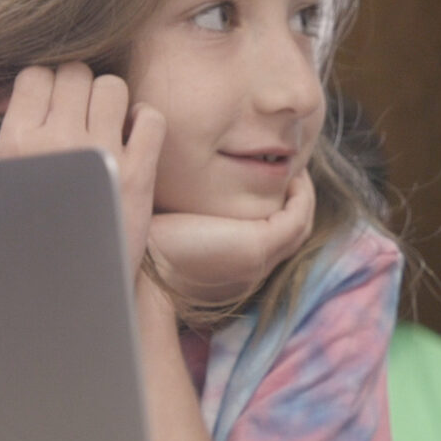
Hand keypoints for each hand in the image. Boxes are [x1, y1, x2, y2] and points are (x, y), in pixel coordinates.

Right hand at [0, 63, 164, 274]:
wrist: (76, 284)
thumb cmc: (43, 227)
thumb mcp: (13, 177)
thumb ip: (22, 130)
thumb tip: (33, 83)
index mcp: (16, 143)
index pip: (35, 73)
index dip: (50, 83)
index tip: (57, 105)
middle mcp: (56, 142)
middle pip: (75, 72)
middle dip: (82, 87)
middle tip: (85, 116)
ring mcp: (100, 154)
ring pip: (112, 85)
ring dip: (114, 100)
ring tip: (109, 126)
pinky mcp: (140, 173)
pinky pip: (149, 116)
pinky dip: (146, 121)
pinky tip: (134, 139)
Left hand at [147, 172, 314, 305]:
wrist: (137, 265)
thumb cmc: (145, 244)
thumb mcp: (178, 226)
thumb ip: (193, 213)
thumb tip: (190, 186)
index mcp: (235, 268)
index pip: (275, 241)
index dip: (282, 211)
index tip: (276, 182)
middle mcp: (253, 269)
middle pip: (295, 235)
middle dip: (298, 201)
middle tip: (292, 172)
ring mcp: (259, 260)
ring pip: (300, 226)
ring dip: (302, 196)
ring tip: (294, 171)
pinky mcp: (258, 246)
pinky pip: (297, 217)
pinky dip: (300, 196)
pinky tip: (290, 177)